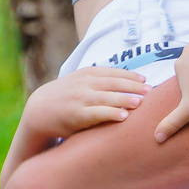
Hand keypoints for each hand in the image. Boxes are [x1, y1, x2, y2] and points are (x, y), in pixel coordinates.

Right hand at [26, 67, 147, 136]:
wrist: (38, 111)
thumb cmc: (65, 98)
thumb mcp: (80, 82)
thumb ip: (99, 80)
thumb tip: (127, 82)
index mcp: (86, 74)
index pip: (112, 72)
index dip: (129, 76)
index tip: (145, 80)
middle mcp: (84, 84)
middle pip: (112, 83)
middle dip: (132, 87)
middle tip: (150, 91)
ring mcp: (79, 99)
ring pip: (106, 97)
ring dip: (124, 99)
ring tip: (140, 102)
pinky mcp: (75, 115)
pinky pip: (96, 113)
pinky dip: (110, 113)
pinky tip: (123, 116)